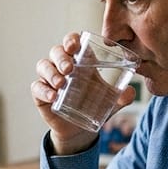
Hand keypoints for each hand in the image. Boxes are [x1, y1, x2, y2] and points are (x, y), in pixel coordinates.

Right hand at [31, 33, 134, 154]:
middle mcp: (62, 65)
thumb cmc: (94, 105)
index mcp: (80, 60)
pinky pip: (37, 87)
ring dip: (51, 72)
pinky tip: (53, 96)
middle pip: (56, 51)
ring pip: (43, 66)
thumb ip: (122, 96)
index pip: (72, 42)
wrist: (79, 128)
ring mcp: (49, 78)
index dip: (71, 40)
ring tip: (61, 84)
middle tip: (69, 68)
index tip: (75, 46)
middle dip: (61, 57)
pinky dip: (44, 90)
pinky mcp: (40, 93)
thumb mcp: (110, 101)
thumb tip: (130, 92)